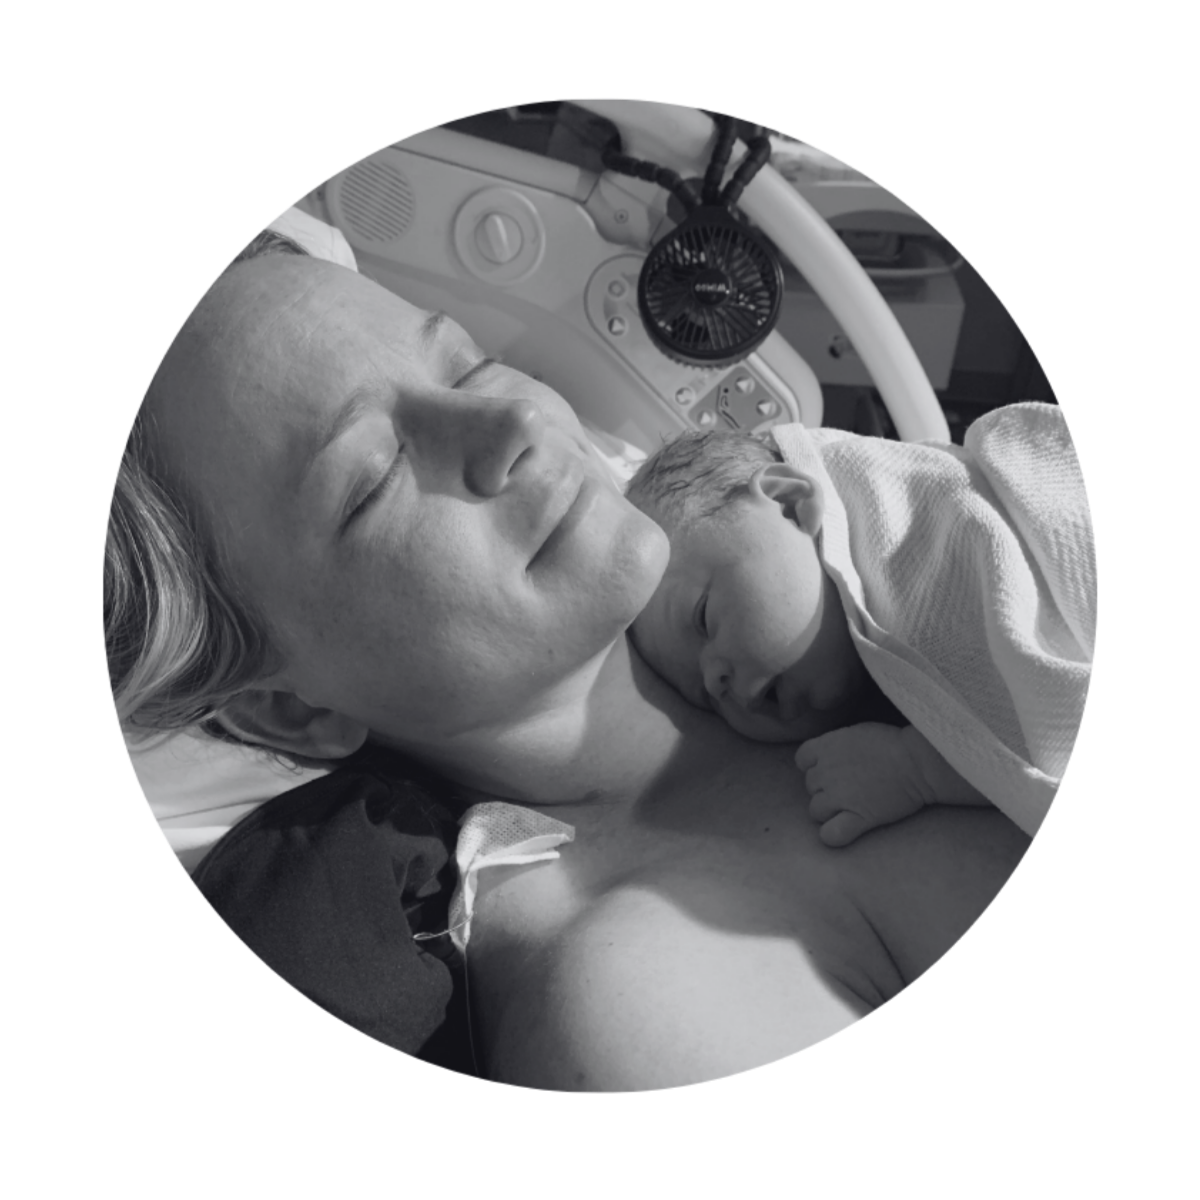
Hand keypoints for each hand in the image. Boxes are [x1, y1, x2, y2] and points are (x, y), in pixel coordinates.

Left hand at [795, 723, 929, 847]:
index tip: (830, 768)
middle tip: (849, 788)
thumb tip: (832, 754)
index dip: (813, 766)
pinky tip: (844, 831)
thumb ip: (838, 744)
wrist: (919, 762)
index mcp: (826, 747)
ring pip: (815, 811)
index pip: (802, 760)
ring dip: (828, 811)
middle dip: (825, 788)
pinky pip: (831, 835)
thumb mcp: (858, 731)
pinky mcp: (858, 817)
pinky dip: (832, 836)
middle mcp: (826, 772)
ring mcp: (840, 796)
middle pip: (810, 786)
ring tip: (849, 807)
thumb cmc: (894, 743)